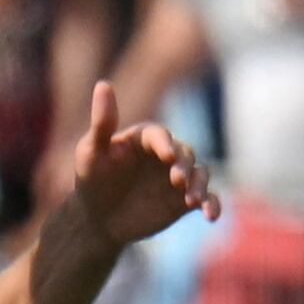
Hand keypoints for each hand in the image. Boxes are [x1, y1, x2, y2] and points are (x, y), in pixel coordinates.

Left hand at [54, 80, 218, 244]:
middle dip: (183, 166)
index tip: (165, 155)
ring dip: (199, 186)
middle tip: (176, 179)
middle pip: (185, 154)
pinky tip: (210, 216)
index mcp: (146, 138)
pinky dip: (212, 204)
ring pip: (199, 175)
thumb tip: (103, 84)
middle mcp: (167, 154)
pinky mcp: (185, 198)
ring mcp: (179, 176)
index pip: (159, 135)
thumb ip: (102, 122)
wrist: (97, 219)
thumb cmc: (91, 179)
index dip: (164, 143)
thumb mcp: (91, 152)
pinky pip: (206, 198)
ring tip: (191, 200)